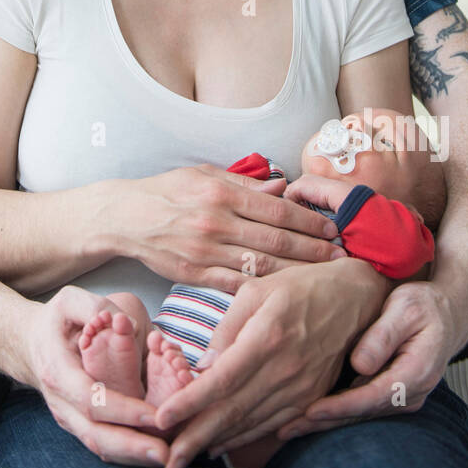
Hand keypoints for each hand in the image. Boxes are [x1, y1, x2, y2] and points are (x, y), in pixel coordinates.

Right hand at [22, 285, 170, 467]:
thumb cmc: (55, 321)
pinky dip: (126, 452)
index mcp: (58, 371)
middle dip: (130, 446)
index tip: (155, 415)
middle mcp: (61, 402)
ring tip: (165, 458)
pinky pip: (101, 443)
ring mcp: (68, 417)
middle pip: (94, 434)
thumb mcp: (70, 301)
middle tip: (165, 453)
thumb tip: (127, 324)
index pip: (91, 399)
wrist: (30, 344)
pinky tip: (152, 452)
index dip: (123, 410)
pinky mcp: (78, 424)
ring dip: (131, 456)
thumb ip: (97, 307)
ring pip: (98, 446)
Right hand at [115, 165, 342, 293]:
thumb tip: (283, 189)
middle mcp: (215, 223)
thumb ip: (244, 184)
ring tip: (324, 277)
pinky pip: (236, 286)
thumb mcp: (204, 174)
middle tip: (343, 258)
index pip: (277, 210)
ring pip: (261, 267)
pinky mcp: (194, 275)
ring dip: (297, 274)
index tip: (334, 228)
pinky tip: (285, 293)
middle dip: (314, 250)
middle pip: (276, 241)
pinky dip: (263, 290)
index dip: (310, 221)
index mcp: (221, 193)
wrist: (123, 217)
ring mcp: (204, 252)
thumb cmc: (168, 191)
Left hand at [153, 257, 389, 467]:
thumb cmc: (300, 286)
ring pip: (251, 424)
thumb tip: (203, 367)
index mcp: (267, 337)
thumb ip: (227, 329)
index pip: (220, 380)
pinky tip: (221, 445)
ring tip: (186, 457)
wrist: (356, 296)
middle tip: (168, 462)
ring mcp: (302, 388)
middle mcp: (285, 369)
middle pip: (233, 412)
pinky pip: (273, 425)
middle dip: (195, 439)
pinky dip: (245, 438)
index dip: (189, 403)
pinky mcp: (313, 397)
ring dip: (217, 444)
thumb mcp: (256, 290)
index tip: (162, 419)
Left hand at [272, 280, 462, 442]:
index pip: (372, 397)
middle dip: (323, 423)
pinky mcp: (393, 396)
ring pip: (360, 416)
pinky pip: (362, 409)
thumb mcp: (405, 308)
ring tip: (287, 428)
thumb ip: (383, 335)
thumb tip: (360, 365)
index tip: (310, 411)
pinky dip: (336, 414)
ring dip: (325, 424)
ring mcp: (403, 398)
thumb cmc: (423, 306)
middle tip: (284, 429)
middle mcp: (411, 393)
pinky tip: (308, 417)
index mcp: (416, 372)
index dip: (339, 406)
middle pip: (362, 414)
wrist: (447, 315)